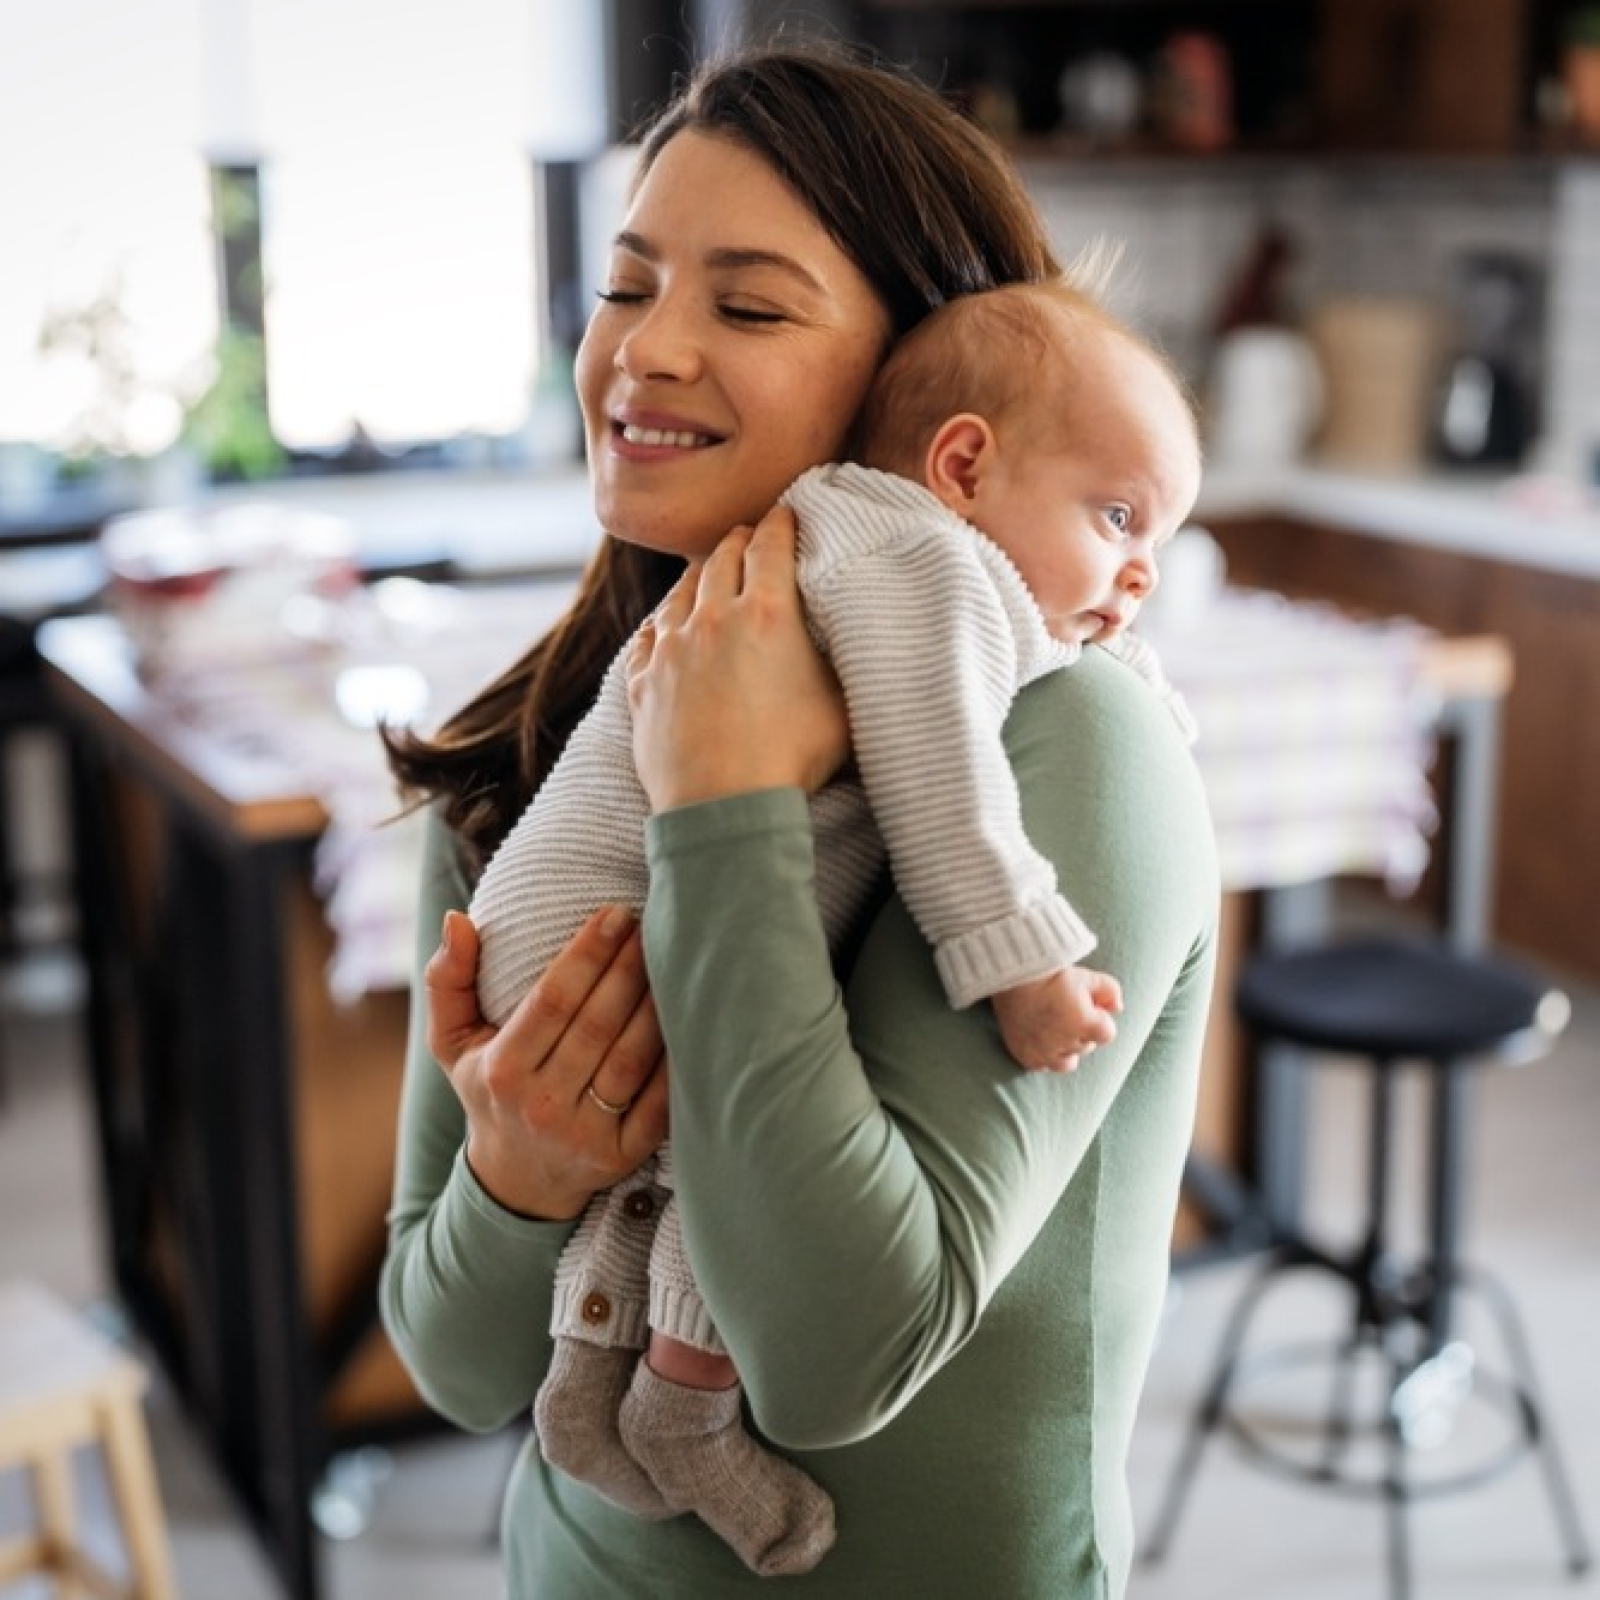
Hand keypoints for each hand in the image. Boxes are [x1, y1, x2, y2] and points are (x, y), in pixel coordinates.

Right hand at [425, 905, 668, 1219]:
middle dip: (629, 968)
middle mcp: (542, 1105)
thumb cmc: (489, 1088)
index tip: (615, 913)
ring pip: (632, 1058)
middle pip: (598, 1024)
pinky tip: (689, 1017)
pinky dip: (675, 1057)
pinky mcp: (622, 1155)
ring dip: (657, 1005)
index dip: (587, 954)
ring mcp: (584, 1135)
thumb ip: (448, 979)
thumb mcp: (452, 1042)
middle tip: (653, 924)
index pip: (551, 1000)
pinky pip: (658, 1099)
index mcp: (502, 1070)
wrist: (519, 1179)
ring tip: (675, 959)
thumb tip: (457, 919)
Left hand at [625, 504, 848, 811]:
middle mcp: (712, 619)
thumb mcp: (841, 705)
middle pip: (723, 556)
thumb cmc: (792, 761)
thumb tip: (851, 640)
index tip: (787, 515)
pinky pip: (648, 636)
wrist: (724, 809)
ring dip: (699, 575)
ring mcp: (672, 650)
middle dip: (741, 540)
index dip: (782, 523)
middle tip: (752, 537)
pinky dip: (662, 622)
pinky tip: (667, 625)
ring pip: (680, 591)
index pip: (772, 545)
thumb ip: (840, 661)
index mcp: (766, 613)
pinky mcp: (643, 684)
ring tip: (709, 573)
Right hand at [992, 964, 1122, 1074]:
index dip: (1098, 1018)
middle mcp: (1065, 1042)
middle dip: (1082, 1031)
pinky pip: (1043, 1065)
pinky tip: (1041, 1036)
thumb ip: (1109, 991)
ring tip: (1055, 1025)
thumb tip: (1117, 1008)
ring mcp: (1044, 1052)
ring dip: (1066, 1047)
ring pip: (1067, 1062)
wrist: (1009, 973)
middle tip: (1065, 1010)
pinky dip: (1045, 1055)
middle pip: (1087, 1046)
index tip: (1085, 1005)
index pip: (1107, 1033)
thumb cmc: (1049, 972)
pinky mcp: (1025, 1055)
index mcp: (1084, 1023)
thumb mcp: (1085, 975)